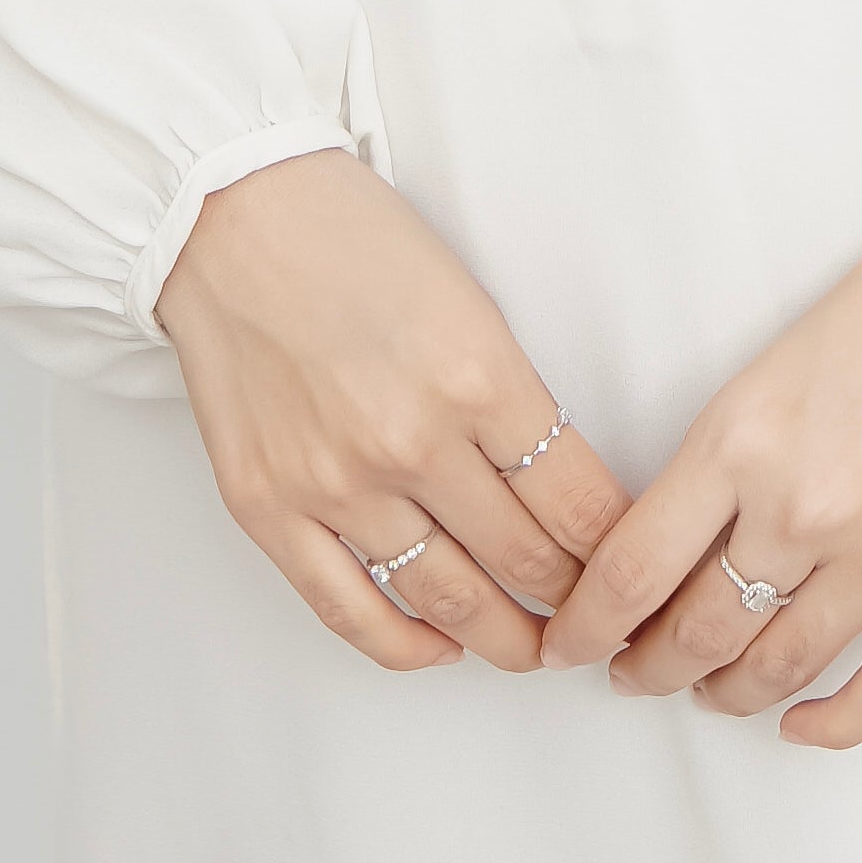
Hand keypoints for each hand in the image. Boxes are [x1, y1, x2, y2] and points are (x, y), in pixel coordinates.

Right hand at [153, 146, 626, 674]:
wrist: (231, 214)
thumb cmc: (349, 235)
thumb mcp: (468, 298)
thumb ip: (510, 394)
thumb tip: (558, 482)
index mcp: (477, 374)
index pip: (579, 502)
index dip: (617, 552)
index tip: (630, 567)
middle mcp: (411, 440)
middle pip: (525, 560)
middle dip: (575, 601)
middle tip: (596, 616)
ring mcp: (336, 483)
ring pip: (449, 601)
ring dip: (504, 638)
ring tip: (534, 649)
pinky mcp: (270, 509)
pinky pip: (350, 611)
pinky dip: (407, 645)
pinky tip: (441, 646)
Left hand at [538, 210, 861, 748]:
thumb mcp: (774, 368)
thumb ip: (726, 460)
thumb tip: (676, 544)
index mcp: (743, 437)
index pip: (633, 567)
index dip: (589, 624)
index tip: (573, 641)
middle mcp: (804, 506)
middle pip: (695, 632)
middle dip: (650, 666)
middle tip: (635, 670)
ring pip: (775, 668)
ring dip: (729, 692)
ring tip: (712, 690)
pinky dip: (831, 725)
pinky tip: (801, 722)